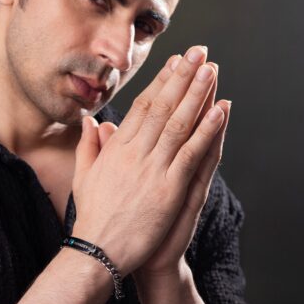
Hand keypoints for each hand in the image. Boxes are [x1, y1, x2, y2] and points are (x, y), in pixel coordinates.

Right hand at [71, 46, 226, 275]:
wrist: (97, 250)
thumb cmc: (92, 215)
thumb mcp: (84, 176)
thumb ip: (89, 146)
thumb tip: (92, 121)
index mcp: (116, 149)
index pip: (142, 107)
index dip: (160, 82)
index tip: (174, 63)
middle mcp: (135, 153)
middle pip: (163, 107)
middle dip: (182, 77)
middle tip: (199, 53)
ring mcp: (153, 170)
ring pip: (179, 124)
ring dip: (198, 95)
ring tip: (212, 70)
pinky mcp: (169, 190)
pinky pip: (190, 154)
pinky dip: (207, 131)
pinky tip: (220, 111)